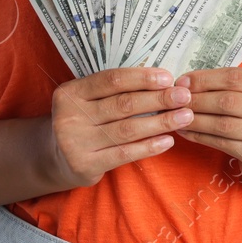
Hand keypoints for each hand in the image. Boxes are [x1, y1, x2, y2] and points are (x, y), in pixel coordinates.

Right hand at [42, 68, 194, 190]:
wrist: (56, 157)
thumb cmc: (84, 121)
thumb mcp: (88, 100)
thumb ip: (115, 90)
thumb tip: (163, 80)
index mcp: (71, 92)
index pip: (112, 80)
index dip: (142, 78)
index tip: (168, 78)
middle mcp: (70, 116)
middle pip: (123, 104)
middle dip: (158, 99)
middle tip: (184, 97)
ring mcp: (75, 142)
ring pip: (127, 129)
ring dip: (160, 122)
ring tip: (185, 117)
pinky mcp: (84, 165)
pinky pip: (124, 153)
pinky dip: (149, 146)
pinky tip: (168, 141)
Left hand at [173, 68, 241, 188]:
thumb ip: (232, 85)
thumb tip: (188, 82)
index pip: (235, 77)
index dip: (205, 79)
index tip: (183, 81)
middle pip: (228, 100)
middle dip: (197, 100)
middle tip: (176, 100)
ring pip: (224, 124)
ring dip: (196, 120)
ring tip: (176, 117)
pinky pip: (224, 143)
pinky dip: (201, 137)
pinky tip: (187, 132)